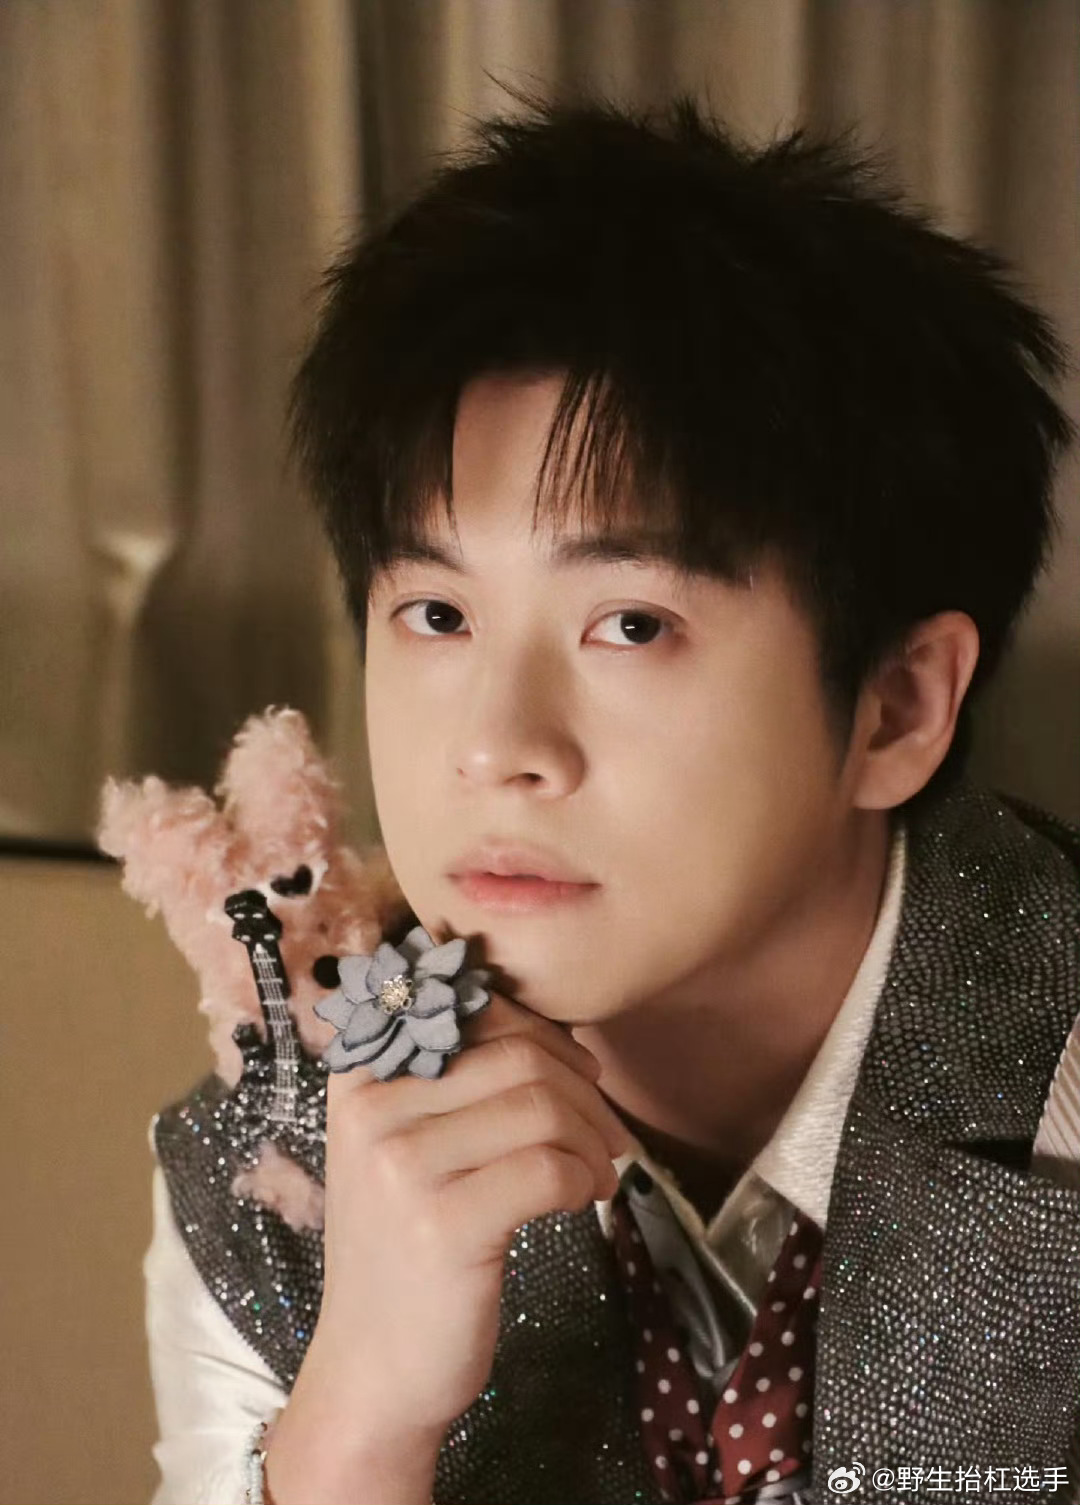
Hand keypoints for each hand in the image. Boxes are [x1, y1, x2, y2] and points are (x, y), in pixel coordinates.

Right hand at [289, 989, 632, 1441]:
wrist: (371, 1370)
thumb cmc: (405, 1248)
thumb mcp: (405, 1145)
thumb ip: (457, 1080)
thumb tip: (560, 1031)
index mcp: (362, 1075)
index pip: (476, 1010)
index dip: (545, 1034)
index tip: (577, 1074)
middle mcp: (373, 1108)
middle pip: (520, 1056)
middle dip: (585, 1090)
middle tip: (608, 1134)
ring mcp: (402, 1167)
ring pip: (541, 1108)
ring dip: (593, 1138)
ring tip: (599, 1172)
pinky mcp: (443, 1226)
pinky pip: (547, 1169)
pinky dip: (583, 1179)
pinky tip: (581, 1200)